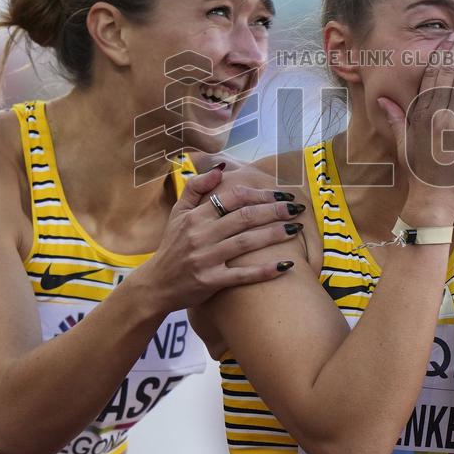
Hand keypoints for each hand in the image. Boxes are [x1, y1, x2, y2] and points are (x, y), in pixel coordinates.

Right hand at [139, 166, 304, 311]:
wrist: (156, 285)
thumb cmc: (172, 246)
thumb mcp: (177, 213)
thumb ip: (195, 187)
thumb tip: (221, 169)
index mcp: (195, 216)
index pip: (232, 197)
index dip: (259, 193)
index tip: (280, 193)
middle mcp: (201, 235)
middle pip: (244, 218)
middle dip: (274, 211)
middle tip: (297, 208)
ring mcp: (206, 259)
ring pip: (247, 243)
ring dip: (275, 234)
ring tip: (296, 228)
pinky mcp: (211, 282)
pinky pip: (243, 275)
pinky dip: (265, 270)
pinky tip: (286, 265)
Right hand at [377, 22, 453, 222]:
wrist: (434, 202)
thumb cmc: (421, 177)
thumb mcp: (403, 146)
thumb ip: (395, 121)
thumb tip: (381, 100)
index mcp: (420, 116)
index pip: (431, 77)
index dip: (442, 54)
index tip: (450, 37)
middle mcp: (434, 115)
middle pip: (448, 74)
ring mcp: (450, 123)